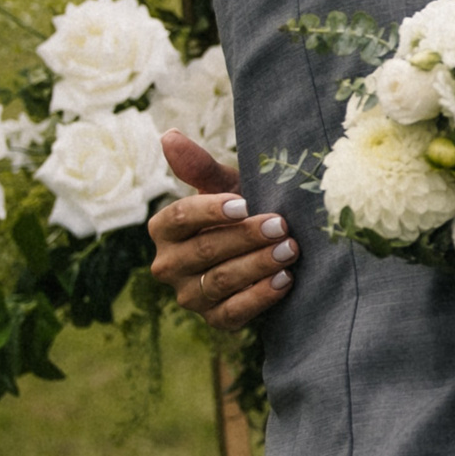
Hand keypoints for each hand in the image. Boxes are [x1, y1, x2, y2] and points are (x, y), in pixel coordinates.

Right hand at [146, 130, 294, 330]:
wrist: (263, 247)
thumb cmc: (242, 209)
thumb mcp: (224, 186)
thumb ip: (199, 166)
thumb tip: (168, 135)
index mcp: (164, 229)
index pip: (180, 218)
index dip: (211, 211)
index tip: (244, 203)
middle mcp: (168, 266)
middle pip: (204, 250)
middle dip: (246, 237)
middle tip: (281, 225)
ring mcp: (189, 296)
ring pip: (220, 281)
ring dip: (258, 264)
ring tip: (290, 249)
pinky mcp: (214, 320)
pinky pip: (233, 312)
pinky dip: (260, 296)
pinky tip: (285, 280)